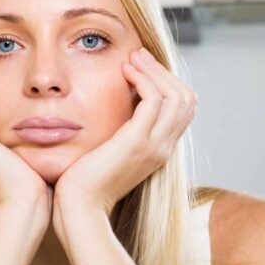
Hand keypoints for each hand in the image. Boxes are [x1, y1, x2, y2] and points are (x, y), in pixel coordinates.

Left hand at [52, 47, 197, 237]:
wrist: (78, 209)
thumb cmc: (82, 184)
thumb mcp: (106, 153)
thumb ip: (116, 134)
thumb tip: (111, 111)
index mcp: (159, 151)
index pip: (182, 109)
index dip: (166, 83)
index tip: (140, 67)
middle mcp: (163, 148)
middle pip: (186, 98)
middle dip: (163, 71)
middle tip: (138, 55)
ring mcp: (154, 146)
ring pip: (176, 95)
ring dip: (154, 70)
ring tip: (131, 59)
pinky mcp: (137, 143)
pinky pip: (155, 101)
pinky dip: (143, 80)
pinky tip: (124, 72)